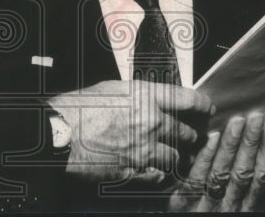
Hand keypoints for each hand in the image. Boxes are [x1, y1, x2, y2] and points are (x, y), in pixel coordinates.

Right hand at [48, 80, 213, 183]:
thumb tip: (149, 100)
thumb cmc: (76, 108)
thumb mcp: (110, 89)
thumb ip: (136, 95)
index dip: (203, 104)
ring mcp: (144, 148)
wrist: (57, 134)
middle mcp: (150, 121)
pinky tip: (156, 171)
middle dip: (189, 135)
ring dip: (176, 156)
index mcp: (145, 95)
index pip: (188, 99)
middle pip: (186, 131)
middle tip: (189, 136)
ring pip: (175, 156)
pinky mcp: (134, 170)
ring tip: (172, 155)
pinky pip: (159, 176)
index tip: (206, 108)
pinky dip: (160, 174)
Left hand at [169, 111, 264, 211]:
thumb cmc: (213, 212)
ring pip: (222, 172)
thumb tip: (252, 148)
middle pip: (244, 171)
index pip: (261, 176)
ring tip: (237, 121)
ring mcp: (207, 205)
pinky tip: (211, 139)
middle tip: (257, 117)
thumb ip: (241, 182)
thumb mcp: (232, 203)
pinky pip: (196, 179)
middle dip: (251, 142)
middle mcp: (229, 206)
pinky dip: (205, 157)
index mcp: (244, 206)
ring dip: (232, 145)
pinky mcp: (184, 204)